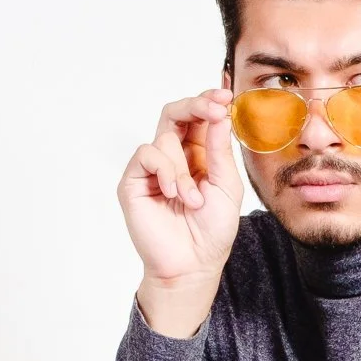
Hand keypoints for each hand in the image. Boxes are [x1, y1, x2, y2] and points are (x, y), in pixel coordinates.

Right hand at [118, 88, 241, 331]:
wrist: (192, 265)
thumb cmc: (212, 231)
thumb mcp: (226, 186)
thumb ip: (221, 150)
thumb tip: (219, 113)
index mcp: (198, 154)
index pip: (199, 117)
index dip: (209, 102)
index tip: (226, 95)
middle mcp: (174, 157)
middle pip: (175, 113)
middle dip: (196, 105)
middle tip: (214, 107)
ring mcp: (152, 169)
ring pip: (164, 137)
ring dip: (183, 168)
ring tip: (193, 200)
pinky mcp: (134, 181)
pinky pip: (146, 155)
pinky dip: (164, 170)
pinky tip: (173, 193)